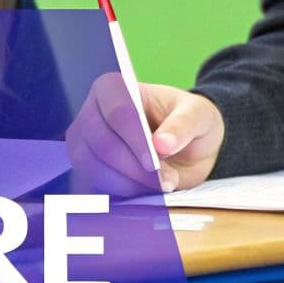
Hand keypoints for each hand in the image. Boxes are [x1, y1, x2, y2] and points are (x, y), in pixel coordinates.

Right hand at [65, 74, 225, 194]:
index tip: (155, 163)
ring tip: (158, 185)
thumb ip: (183, 125)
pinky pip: (94, 186)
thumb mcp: (199, 116)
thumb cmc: (189, 121)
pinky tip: (144, 191)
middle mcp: (92, 111)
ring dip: (128, 184)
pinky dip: (120, 194)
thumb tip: (162, 144)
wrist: (187, 146)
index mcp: (115, 88)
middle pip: (101, 144)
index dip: (135, 140)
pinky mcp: (87, 168)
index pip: (117, 112)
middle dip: (134, 168)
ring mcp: (84, 142)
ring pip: (94, 168)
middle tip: (165, 180)